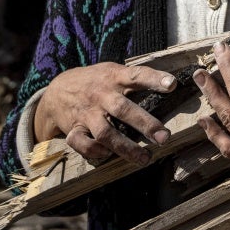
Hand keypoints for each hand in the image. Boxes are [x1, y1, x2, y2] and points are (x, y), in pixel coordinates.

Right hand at [33, 62, 175, 165]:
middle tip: (164, 137)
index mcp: (113, 77)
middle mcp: (101, 95)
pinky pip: (83, 144)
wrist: (56, 91)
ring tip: (145, 158)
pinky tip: (108, 155)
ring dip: (126, 148)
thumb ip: (134, 78)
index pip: (136, 75)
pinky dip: (96, 151)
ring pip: (105, 133)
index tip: (173, 85)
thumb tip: (171, 84)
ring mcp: (87, 113)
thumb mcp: (112, 71)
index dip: (154, 79)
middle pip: (123, 109)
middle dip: (145, 124)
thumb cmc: (95, 82)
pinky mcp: (74, 129)